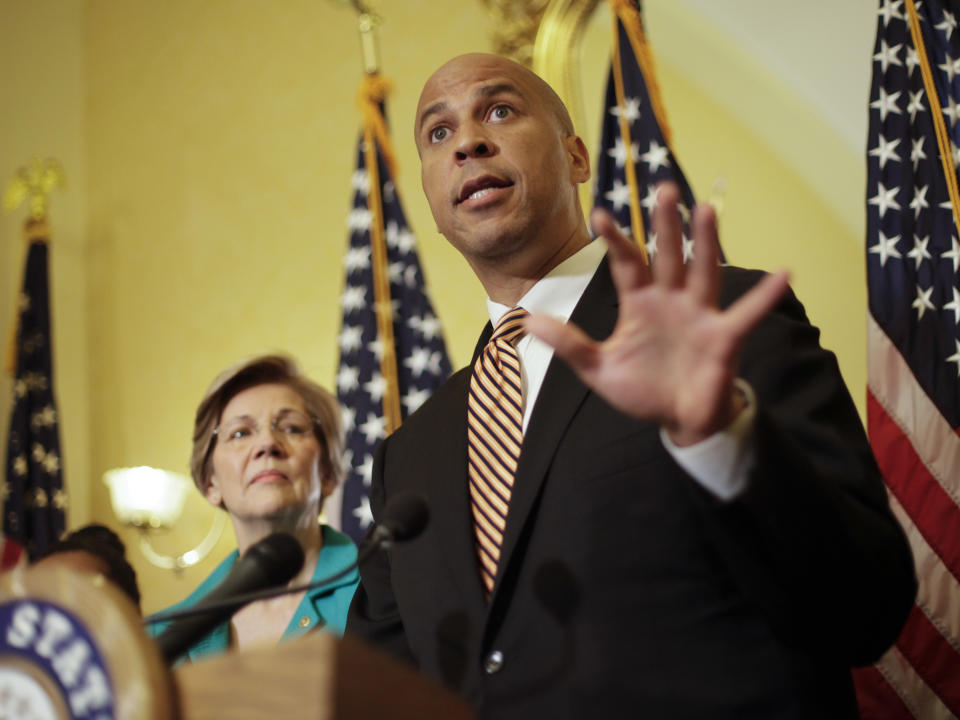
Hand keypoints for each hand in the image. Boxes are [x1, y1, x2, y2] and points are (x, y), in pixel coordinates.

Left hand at [523, 183, 789, 445]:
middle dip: (665, 225)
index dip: (615, 242)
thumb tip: (526, 321)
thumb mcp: (598, 368)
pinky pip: (746, 314)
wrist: (678, 421)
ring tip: (707, 209)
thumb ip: (569, 344)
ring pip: (702, 271)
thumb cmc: (642, 390)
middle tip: (664, 187)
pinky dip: (764, 297)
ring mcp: (699, 315)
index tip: (599, 217)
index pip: (626, 264)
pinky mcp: (723, 338)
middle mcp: (670, 300)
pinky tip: (784, 273)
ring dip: (705, 243)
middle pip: (667, 255)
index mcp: (639, 304)